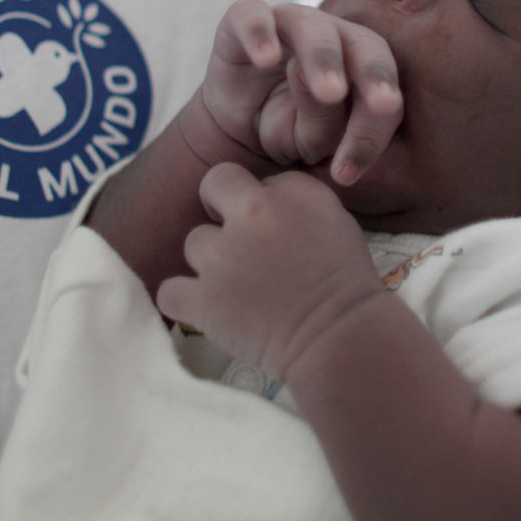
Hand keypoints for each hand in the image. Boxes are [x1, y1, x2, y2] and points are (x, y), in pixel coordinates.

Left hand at [157, 163, 384, 380]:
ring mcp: (223, 254)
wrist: (340, 339)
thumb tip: (266, 208)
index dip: (263, 207)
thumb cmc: (349, 289)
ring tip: (236, 290)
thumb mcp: (337, 224)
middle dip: (219, 206)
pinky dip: (184, 302)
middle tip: (235, 239)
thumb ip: (297, 206)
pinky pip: (170, 291)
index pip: (260, 182)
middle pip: (215, 184)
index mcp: (293, 192)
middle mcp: (254, 212)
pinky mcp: (203, 297)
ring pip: (194, 242)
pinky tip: (205, 309)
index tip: (275, 233)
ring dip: (211, 263)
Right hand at [198, 0, 402, 185]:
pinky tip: (265, 60)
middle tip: (382, 106)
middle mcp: (332, 35)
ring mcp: (287, 23)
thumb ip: (328, 127)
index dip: (373, 128)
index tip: (347, 171)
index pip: (384, 88)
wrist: (236, 125)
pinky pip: (251, 16)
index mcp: (363, 63)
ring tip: (329, 93)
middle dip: (374, 76)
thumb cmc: (288, 130)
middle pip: (364, 44)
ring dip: (324, 57)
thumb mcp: (311, 142)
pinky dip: (259, 34)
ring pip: (313, 26)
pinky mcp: (241, 21)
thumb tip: (334, 100)